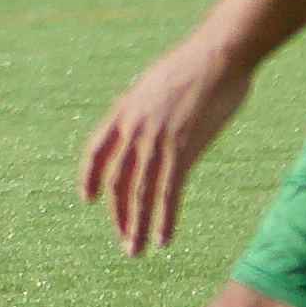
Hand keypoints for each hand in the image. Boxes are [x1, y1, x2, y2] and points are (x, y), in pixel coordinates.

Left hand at [80, 27, 256, 254]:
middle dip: (120, 214)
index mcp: (125, 110)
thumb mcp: (158, 82)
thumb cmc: (196, 64)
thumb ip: (148, 104)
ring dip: (137, 227)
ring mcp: (156, 140)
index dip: (88, 177)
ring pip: (140, 193)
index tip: (88, 200)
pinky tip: (164, 240)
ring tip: (136, 251)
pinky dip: (164, 219)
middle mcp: (134, 128)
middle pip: (118, 181)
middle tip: (125, 240)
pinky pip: (168, 193)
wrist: (218, 54)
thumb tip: (150, 114)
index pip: (96, 151)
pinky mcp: (182, 149)